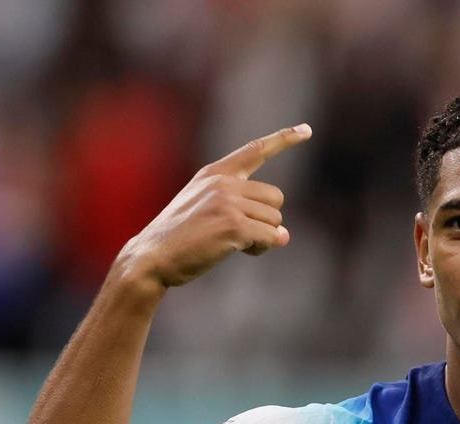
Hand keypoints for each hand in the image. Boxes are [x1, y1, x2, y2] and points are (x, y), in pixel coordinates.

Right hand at [118, 124, 311, 288]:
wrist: (152, 257)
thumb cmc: (180, 239)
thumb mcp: (206, 211)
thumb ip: (245, 214)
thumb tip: (285, 235)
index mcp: (215, 173)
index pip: (256, 150)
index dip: (284, 139)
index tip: (307, 129)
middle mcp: (223, 183)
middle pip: (276, 198)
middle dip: (267, 220)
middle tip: (243, 235)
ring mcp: (228, 203)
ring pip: (275, 221)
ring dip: (264, 238)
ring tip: (235, 244)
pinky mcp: (233, 225)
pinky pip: (270, 238)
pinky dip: (262, 249)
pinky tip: (241, 252)